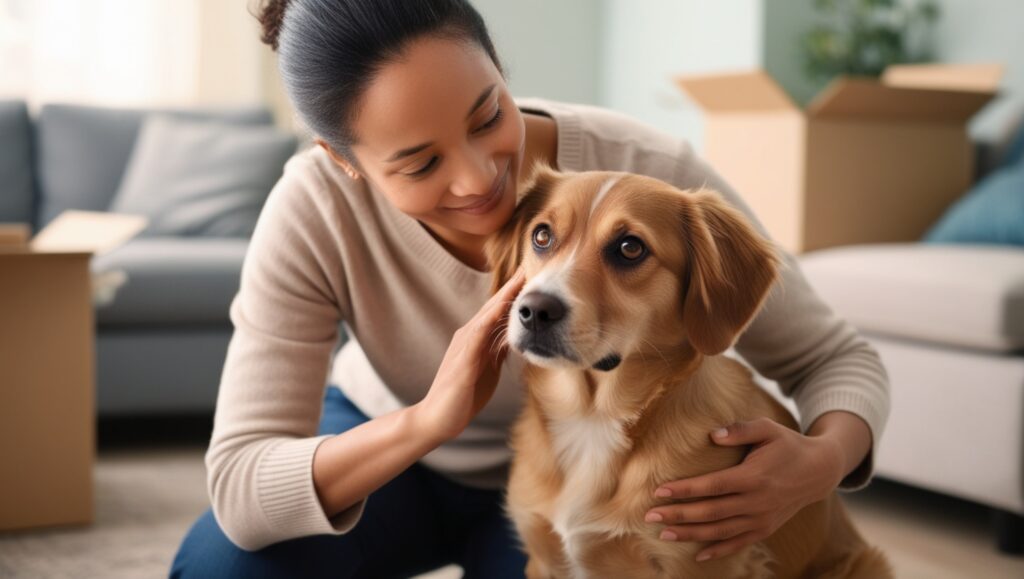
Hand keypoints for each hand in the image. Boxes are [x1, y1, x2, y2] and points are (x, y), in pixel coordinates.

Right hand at [415, 267, 525, 442]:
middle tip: (527, 267)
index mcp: (474, 339)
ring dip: (503, 297)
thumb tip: (514, 337)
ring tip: (520, 280)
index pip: (496, 312)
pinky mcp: (463, 360)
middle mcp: (467, 336)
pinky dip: (490, 319)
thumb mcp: (488, 369)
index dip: (512, 294)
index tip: (529, 277)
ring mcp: (463, 346)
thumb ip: (497, 351)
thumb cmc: (463, 396)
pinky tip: (501, 308)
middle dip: (510, 288)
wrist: (437, 419)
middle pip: (492, 306)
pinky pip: (478, 335)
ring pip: (486, 315)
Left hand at [645, 417, 845, 562]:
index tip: (660, 491)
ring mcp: (762, 519)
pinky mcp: (766, 529)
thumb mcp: (768, 428)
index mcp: (754, 477)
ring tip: (664, 533)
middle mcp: (757, 502)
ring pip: (721, 532)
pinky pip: (739, 543)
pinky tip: (698, 555)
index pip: (713, 486)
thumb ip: (740, 429)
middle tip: (650, 515)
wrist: (819, 471)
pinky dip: (718, 550)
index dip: (686, 490)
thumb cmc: (787, 444)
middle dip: (679, 515)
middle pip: (711, 513)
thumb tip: (713, 434)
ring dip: (691, 534)